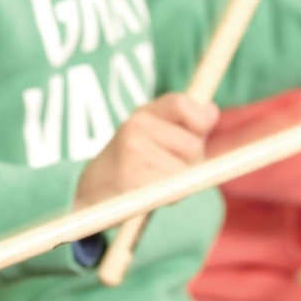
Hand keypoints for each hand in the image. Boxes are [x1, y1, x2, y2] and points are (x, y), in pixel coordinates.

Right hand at [73, 93, 217, 208]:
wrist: (89, 193)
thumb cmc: (129, 165)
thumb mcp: (150, 135)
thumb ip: (182, 123)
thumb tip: (211, 111)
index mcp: (143, 113)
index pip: (182, 103)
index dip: (200, 120)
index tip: (198, 133)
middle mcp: (135, 126)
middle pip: (193, 145)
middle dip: (192, 162)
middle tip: (167, 169)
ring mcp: (132, 151)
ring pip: (187, 171)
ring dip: (181, 184)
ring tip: (155, 182)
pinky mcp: (132, 177)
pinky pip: (174, 190)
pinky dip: (171, 198)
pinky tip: (150, 195)